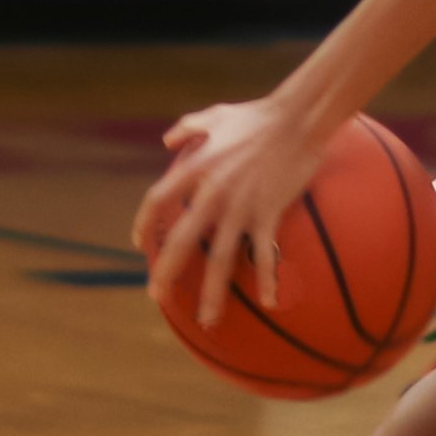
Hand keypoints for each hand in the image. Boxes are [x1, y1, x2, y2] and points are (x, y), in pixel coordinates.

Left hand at [132, 98, 330, 327]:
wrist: (297, 119)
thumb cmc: (257, 115)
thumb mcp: (214, 115)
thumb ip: (186, 129)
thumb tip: (167, 142)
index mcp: (194, 168)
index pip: (157, 201)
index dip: (144, 225)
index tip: (139, 245)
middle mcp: (211, 193)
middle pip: (181, 241)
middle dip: (166, 272)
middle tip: (157, 297)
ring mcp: (241, 207)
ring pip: (220, 258)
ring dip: (212, 292)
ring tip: (206, 320)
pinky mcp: (269, 213)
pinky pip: (266, 254)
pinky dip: (268, 279)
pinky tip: (270, 302)